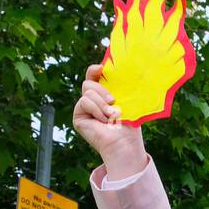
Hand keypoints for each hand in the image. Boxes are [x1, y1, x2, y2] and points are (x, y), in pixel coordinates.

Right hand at [73, 63, 147, 178]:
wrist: (125, 141)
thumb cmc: (129, 123)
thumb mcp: (125, 99)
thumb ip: (118, 85)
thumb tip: (111, 67)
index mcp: (103, 93)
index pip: (93, 76)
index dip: (94, 70)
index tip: (101, 68)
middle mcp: (92, 100)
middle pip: (89, 83)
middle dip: (102, 90)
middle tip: (113, 101)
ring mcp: (84, 109)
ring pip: (87, 92)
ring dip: (102, 104)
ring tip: (112, 116)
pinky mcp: (78, 117)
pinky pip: (84, 102)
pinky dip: (96, 110)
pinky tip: (103, 121)